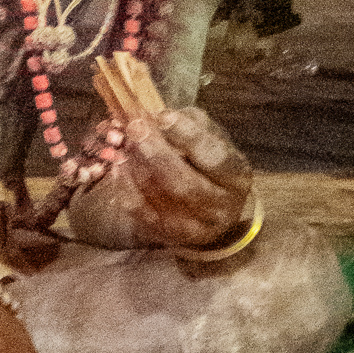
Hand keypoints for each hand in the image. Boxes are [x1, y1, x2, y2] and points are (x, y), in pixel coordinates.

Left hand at [88, 108, 251, 252]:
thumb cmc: (210, 165)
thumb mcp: (212, 140)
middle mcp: (220, 205)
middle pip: (185, 183)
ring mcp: (196, 226)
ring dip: (137, 168)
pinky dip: (127, 189)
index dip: (188, 136)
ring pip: (161, 199)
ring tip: (123, 144)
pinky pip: (143, 214)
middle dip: (156, 153)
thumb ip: (189, 124)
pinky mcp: (171, 237)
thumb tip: (157, 115)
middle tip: (134, 128)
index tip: (164, 116)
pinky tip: (118, 167)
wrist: (215, 212)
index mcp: (236, 175)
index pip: (214, 157)